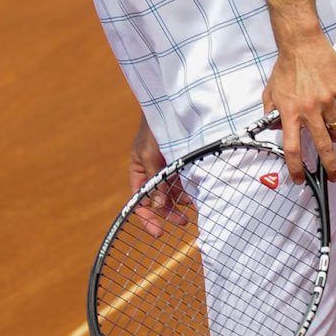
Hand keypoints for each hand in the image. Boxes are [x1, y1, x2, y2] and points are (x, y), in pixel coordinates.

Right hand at [128, 113, 186, 236]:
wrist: (172, 104)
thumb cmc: (154, 127)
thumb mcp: (150, 154)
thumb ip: (155, 180)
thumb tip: (159, 206)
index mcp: (139, 171)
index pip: (139, 201)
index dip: (147, 218)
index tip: (158, 232)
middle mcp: (152, 172)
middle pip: (158, 200)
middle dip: (169, 212)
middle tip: (183, 222)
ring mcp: (167, 167)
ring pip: (173, 192)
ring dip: (181, 201)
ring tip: (193, 204)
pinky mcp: (181, 162)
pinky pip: (184, 181)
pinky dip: (189, 189)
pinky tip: (196, 193)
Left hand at [263, 34, 335, 182]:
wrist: (301, 43)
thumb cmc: (286, 67)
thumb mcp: (271, 91)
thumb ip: (272, 112)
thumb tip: (277, 129)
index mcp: (289, 112)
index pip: (292, 148)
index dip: (296, 167)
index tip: (300, 179)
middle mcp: (309, 110)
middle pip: (323, 146)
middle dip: (330, 165)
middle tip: (334, 175)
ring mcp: (327, 100)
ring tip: (332, 131)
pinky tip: (334, 104)